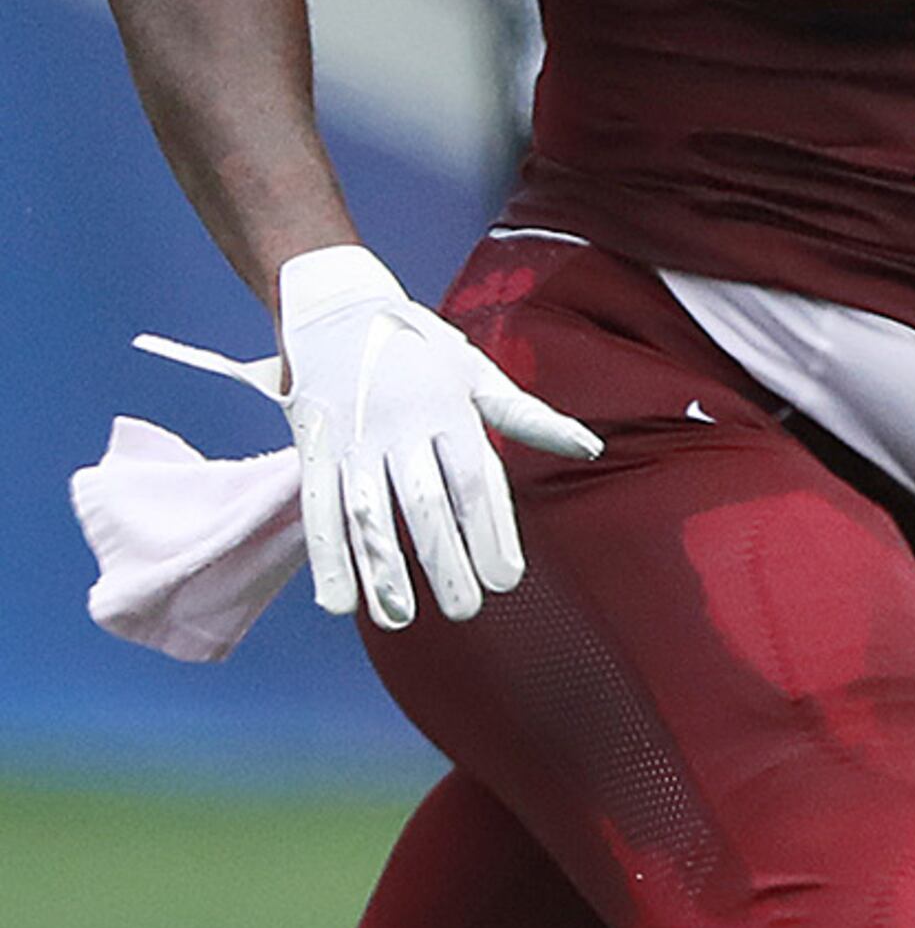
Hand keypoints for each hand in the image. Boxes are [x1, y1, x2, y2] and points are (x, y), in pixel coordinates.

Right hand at [270, 246, 599, 626]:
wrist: (335, 309)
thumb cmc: (421, 349)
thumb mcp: (478, 373)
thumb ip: (530, 417)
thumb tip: (590, 448)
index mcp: (448, 409)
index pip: (474, 479)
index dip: (491, 530)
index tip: (507, 580)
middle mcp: (400, 426)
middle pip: (425, 502)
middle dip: (445, 559)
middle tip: (466, 609)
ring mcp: (352, 440)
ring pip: (368, 513)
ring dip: (381, 569)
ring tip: (400, 618)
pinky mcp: (312, 449)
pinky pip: (317, 510)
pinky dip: (325, 558)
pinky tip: (338, 604)